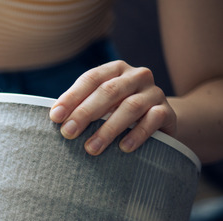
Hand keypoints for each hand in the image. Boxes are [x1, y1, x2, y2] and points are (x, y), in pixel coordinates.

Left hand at [49, 60, 176, 155]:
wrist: (157, 121)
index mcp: (115, 69)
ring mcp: (154, 92)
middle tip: (68, 133)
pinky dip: (137, 134)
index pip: (91, 79)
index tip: (55, 117)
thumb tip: (54, 119)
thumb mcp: (100, 105)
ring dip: (108, 129)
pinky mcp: (168, 111)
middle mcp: (137, 76)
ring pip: (130, 107)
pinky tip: (123, 148)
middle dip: (85, 113)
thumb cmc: (116, 112)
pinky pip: (153, 120)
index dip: (71, 97)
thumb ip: (80, 106)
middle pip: (108, 91)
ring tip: (91, 148)